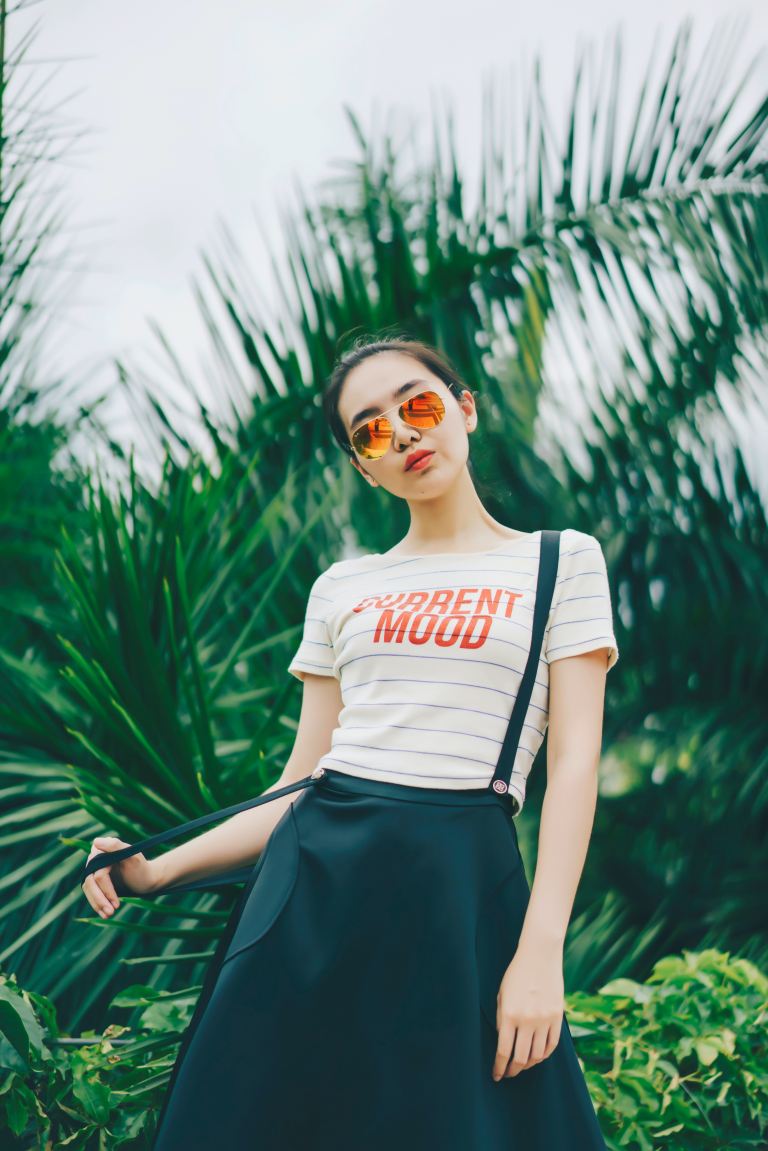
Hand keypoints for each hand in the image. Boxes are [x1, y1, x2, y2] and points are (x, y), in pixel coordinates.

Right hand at [82, 836, 160, 916]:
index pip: (99, 873)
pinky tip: (104, 914)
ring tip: (109, 915)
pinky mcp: (94, 879)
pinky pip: (90, 892)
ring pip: (89, 888)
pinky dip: (96, 904)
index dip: (106, 890)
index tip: (117, 904)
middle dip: (101, 899)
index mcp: (103, 849)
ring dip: (97, 904)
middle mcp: (95, 857)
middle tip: (112, 912)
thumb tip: (96, 842)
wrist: (146, 879)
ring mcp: (93, 868)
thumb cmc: (142, 868)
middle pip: (91, 882)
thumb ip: (116, 847)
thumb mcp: (133, 857)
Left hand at [491, 945, 563, 1079]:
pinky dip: (543, 1055)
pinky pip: (551, 1045)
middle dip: (513, 1070)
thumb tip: (504, 1044)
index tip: (496, 1075)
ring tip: (522, 1065)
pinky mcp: (557, 1017)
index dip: (499, 1067)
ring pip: (537, 1055)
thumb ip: (502, 1020)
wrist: (539, 956)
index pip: (503, 1051)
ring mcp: (544, 1020)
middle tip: (509, 1073)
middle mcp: (527, 1020)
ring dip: (528, 1064)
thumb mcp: (502, 995)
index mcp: (510, 1014)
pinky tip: (537, 1056)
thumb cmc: (516, 975)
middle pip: (521, 1058)